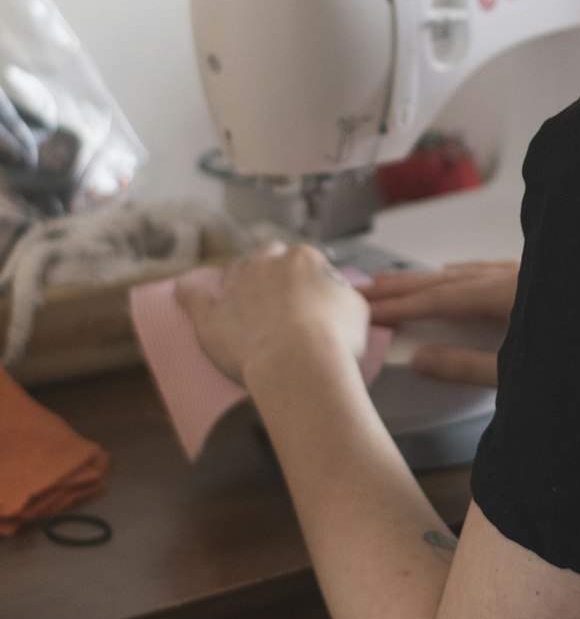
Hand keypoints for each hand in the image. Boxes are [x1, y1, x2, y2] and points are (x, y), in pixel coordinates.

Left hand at [176, 243, 369, 384]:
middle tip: (281, 301)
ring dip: (240, 283)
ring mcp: (236, 287)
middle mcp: (267, 263)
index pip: (303, 259)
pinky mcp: (211, 314)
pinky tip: (183, 289)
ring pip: (234, 272)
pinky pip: (192, 295)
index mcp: (303, 258)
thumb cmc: (336, 337)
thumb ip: (343, 295)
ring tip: (246, 305)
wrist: (300, 361)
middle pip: (266, 257)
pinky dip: (187, 291)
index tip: (311, 300)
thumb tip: (339, 296)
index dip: (306, 279)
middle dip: (272, 271)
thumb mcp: (356, 309)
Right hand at [366, 260, 518, 389]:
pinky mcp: (535, 280)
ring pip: (463, 272)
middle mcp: (514, 276)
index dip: (402, 306)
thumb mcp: (518, 372)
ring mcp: (525, 274)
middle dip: (402, 286)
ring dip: (427, 279)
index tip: (370, 311)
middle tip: (366, 290)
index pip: (441, 299)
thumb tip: (421, 360)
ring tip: (397, 282)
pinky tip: (450, 271)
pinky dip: (459, 274)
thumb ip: (468, 366)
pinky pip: (485, 270)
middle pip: (445, 279)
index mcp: (508, 293)